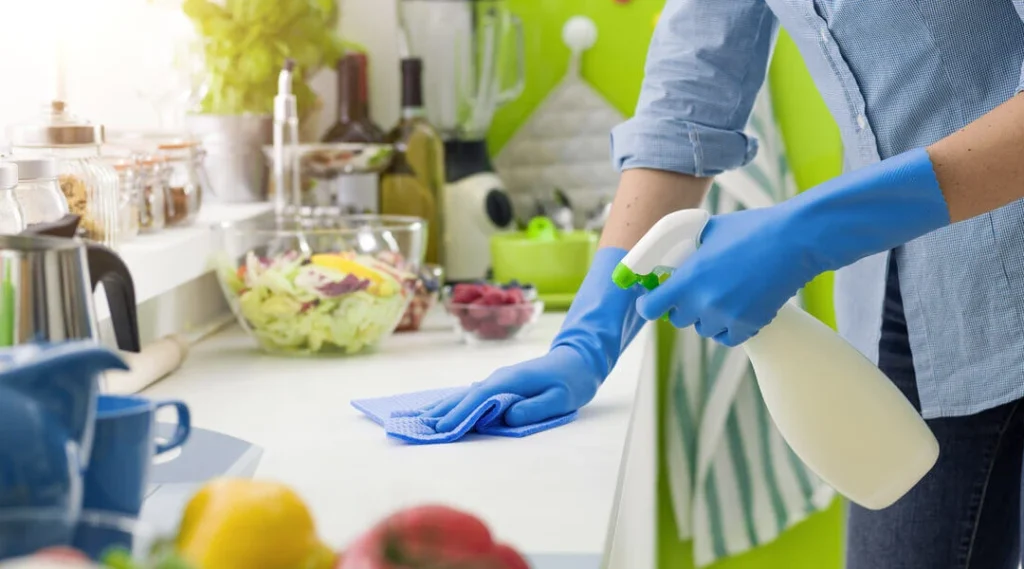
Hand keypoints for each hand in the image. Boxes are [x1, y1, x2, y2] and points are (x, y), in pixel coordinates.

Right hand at [421, 248, 646, 431]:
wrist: (579, 359)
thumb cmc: (573, 380)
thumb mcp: (561, 398)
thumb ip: (534, 408)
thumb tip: (506, 417)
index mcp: (511, 381)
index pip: (479, 400)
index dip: (459, 415)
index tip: (440, 430)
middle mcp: (499, 378)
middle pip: (463, 396)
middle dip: (440, 412)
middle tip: (415, 427)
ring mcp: (497, 380)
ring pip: (463, 394)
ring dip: (441, 406)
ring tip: (418, 419)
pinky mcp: (499, 385)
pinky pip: (470, 395)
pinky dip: (453, 403)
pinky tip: (440, 409)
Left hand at [636, 148, 950, 345]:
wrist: (793, 242)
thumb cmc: (752, 230)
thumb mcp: (710, 230)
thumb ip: (688, 248)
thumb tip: (672, 253)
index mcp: (689, 279)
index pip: (651, 308)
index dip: (649, 304)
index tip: (652, 300)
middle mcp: (704, 302)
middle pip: (677, 320)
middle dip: (681, 307)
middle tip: (693, 293)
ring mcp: (727, 316)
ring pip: (704, 329)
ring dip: (706, 318)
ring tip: (721, 296)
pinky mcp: (749, 325)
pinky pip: (727, 338)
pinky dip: (728, 328)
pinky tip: (735, 309)